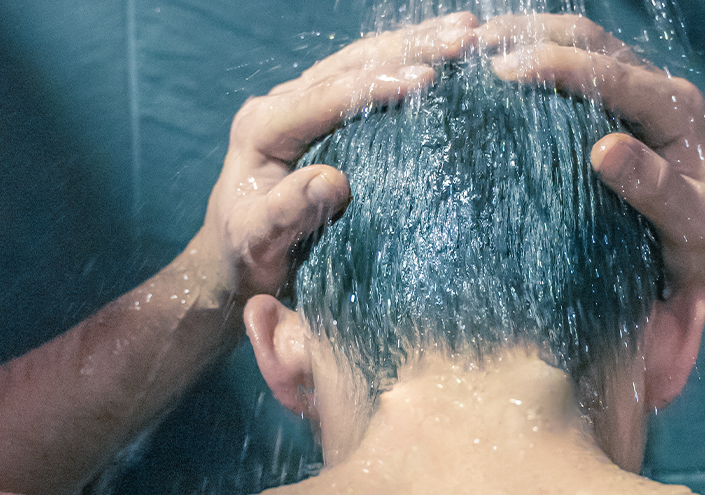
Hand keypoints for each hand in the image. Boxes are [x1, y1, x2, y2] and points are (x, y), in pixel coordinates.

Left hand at [200, 12, 479, 297]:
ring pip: (363, 60)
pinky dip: (407, 59)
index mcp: (263, 126)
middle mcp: (281, 103)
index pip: (327, 96)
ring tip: (469, 28)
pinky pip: (366, 75)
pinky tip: (445, 50)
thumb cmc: (248, 254)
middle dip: (409, 48)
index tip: (426, 78)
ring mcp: (302, 102)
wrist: (235, 256)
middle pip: (351, 65)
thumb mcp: (260, 241)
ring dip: (415, 42)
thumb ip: (288, 211)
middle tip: (466, 37)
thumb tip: (334, 182)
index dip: (377, 85)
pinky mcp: (322, 111)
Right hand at [477, 14, 704, 295]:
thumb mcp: (688, 224)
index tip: (502, 71)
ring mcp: (644, 94)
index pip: (609, 73)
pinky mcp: (626, 110)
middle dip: (532, 35)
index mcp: (677, 108)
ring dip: (532, 39)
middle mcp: (661, 90)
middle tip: (475, 44)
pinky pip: (581, 72)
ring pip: (584, 46)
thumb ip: (653, 187)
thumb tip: (603, 150)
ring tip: (477, 46)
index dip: (554, 65)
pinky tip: (503, 74)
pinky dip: (541, 63)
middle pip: (591, 40)